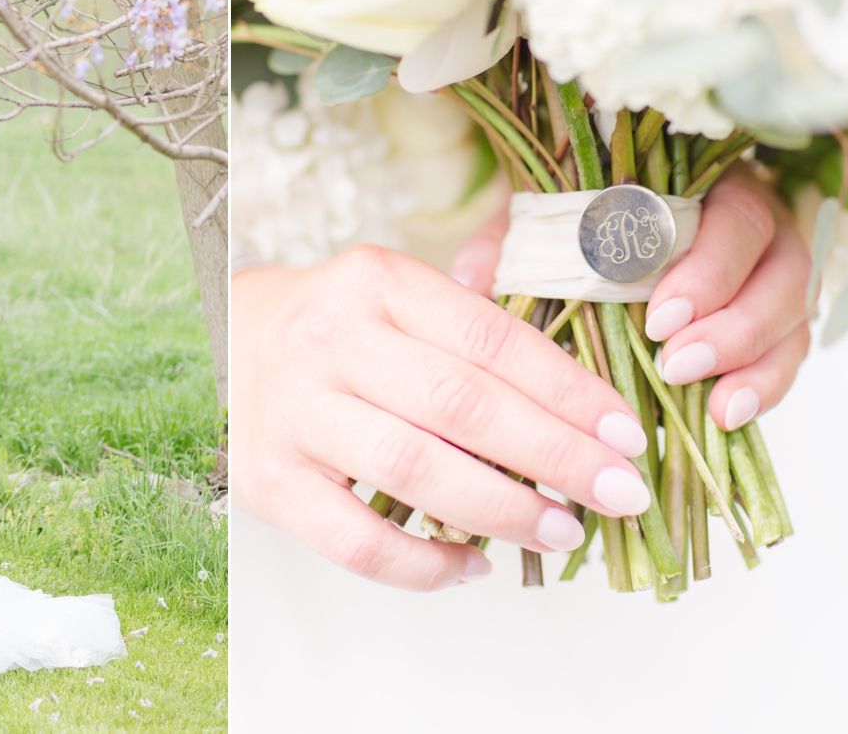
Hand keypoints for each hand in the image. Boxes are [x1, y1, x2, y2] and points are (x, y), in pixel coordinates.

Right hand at [231, 247, 653, 591]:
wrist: (222, 342)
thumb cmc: (338, 328)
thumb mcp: (397, 298)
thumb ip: (472, 334)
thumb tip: (584, 411)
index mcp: (377, 282)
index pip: (490, 338)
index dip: (568, 390)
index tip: (625, 433)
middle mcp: (332, 340)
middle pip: (460, 404)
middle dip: (555, 454)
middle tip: (620, 491)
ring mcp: (295, 412)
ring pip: (412, 468)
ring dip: (502, 509)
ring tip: (562, 530)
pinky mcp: (269, 482)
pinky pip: (356, 540)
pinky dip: (425, 564)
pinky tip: (473, 566)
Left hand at [454, 162, 811, 432]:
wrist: (604, 230)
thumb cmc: (576, 218)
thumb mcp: (542, 217)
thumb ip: (511, 239)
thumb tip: (468, 277)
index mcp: (710, 183)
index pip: (733, 219)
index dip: (706, 270)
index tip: (659, 315)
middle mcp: (757, 224)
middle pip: (777, 271)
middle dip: (731, 323)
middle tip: (677, 362)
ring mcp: (773, 274)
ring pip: (792, 316)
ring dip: (752, 361)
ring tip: (710, 404)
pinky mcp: (776, 323)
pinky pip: (788, 355)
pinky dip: (765, 387)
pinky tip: (728, 417)